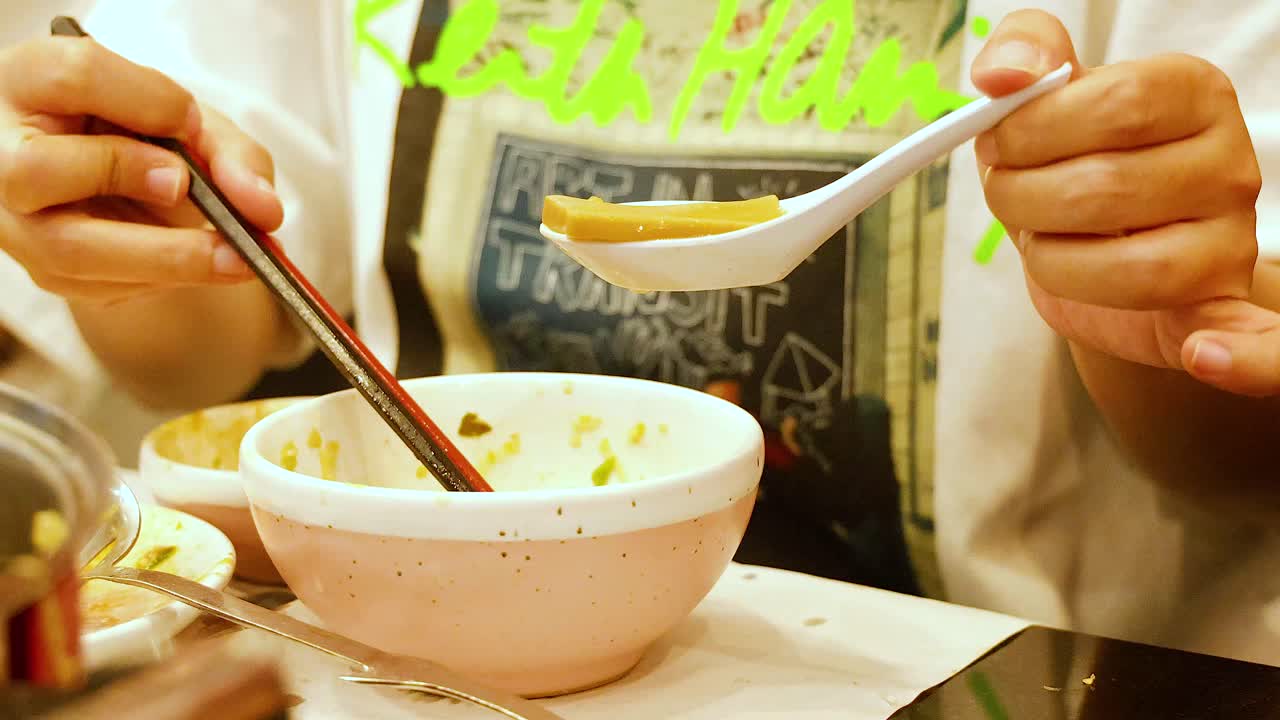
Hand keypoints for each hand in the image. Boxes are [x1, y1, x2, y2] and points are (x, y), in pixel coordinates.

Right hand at [0, 35, 281, 303]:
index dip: (139, 98)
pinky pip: (101, 286)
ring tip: (234, 257)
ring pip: (67, 249)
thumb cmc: (149, 138)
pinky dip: (166, 278)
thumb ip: (230, 154)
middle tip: (186, 187)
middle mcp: (2, 152)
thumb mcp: (193, 127)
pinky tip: (205, 267)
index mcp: (31, 83)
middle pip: (37, 169)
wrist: (128, 184)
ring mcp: (14, 220)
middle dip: (121, 174)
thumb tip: (263, 208)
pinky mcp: (45, 272)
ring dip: (164, 255)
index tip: (189, 121)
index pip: (72, 77)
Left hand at [973, 10, 1279, 395]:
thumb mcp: (1049, 94)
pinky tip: (1204, 356)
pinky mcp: (1214, 306)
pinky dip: (1238, 356)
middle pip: (1104, 187)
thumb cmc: (1075, 160)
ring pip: (1127, 267)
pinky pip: (1247, 339)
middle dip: (1022, 197)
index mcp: (1192, 95)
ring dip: (1051, 261)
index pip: (1118, 105)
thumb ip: (1025, 53)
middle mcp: (1227, 165)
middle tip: (1009, 196)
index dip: (1034, 130)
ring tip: (1044, 242)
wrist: (1104, 240)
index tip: (998, 143)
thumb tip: (1002, 77)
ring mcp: (1227, 241)